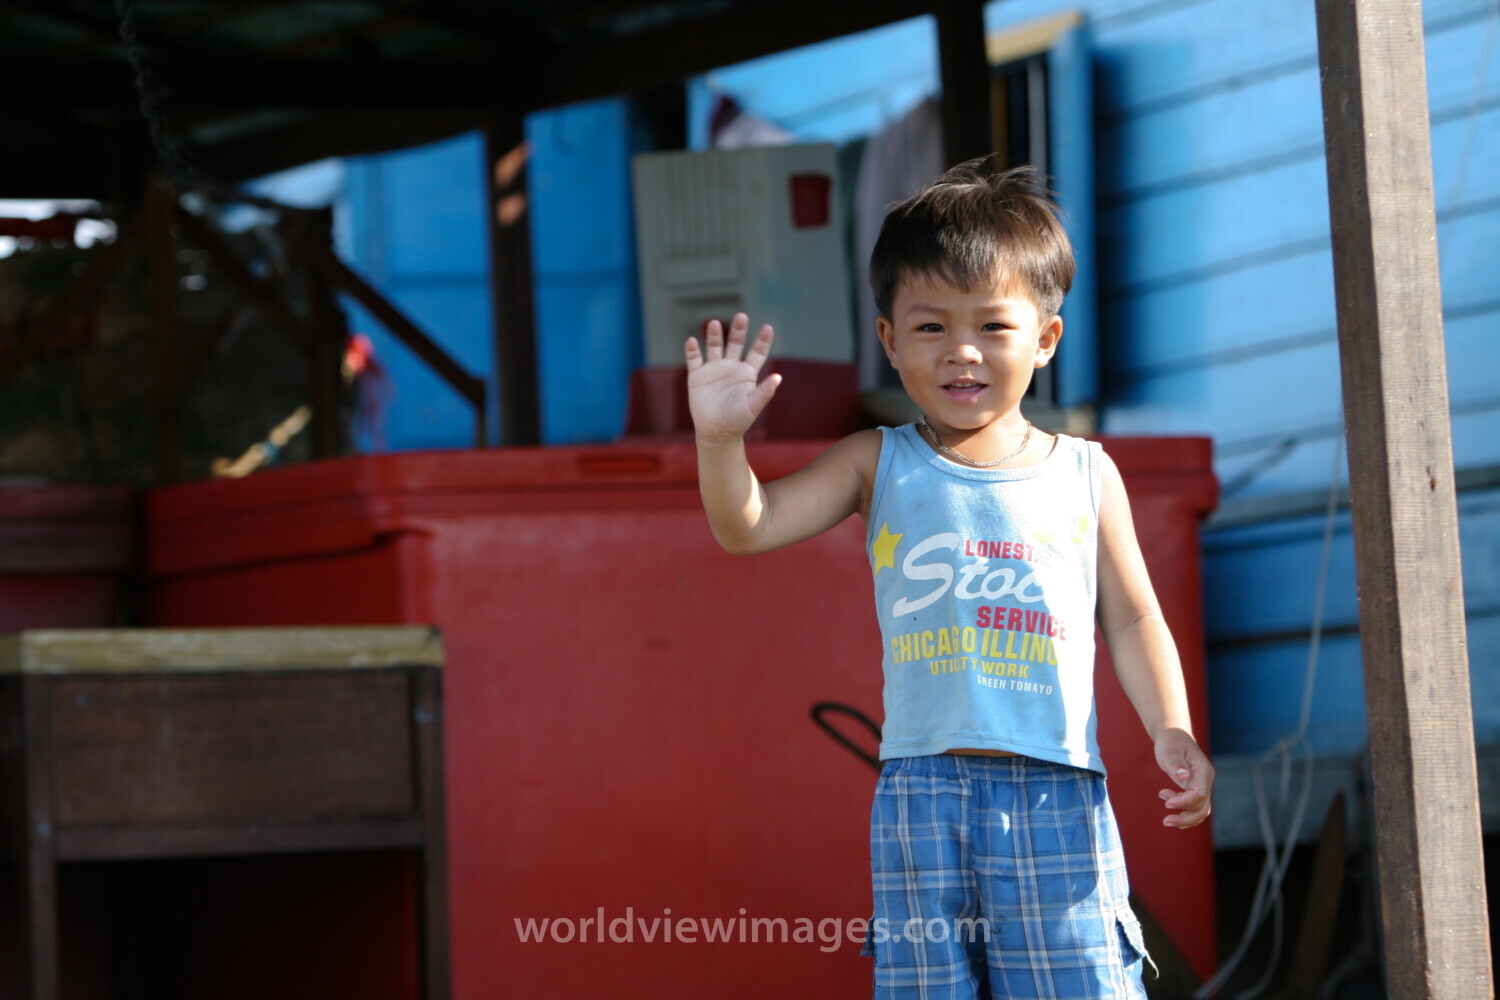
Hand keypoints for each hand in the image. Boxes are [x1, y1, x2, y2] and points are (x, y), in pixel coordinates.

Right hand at [685, 313, 780, 442]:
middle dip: (738, 330)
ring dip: (714, 335)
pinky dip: (692, 350)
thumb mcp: (753, 406)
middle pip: (736, 343)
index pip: (757, 352)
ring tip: (714, 323)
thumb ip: (764, 392)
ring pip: (714, 347)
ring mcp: (713, 370)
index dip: (763, 340)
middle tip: (742, 316)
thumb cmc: (738, 421)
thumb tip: (778, 377)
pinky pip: (694, 359)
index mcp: (747, 373)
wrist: (716, 432)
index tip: (768, 328)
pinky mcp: (697, 376)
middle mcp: (731, 367)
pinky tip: (692, 341)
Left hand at [1154, 728, 1212, 828]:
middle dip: (1186, 818)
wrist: (1174, 735)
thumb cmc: (1171, 741)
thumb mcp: (1170, 750)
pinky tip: (1167, 802)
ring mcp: (1202, 785)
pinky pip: (1194, 806)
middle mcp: (1205, 780)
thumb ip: (1176, 763)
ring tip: (1166, 819)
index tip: (1167, 803)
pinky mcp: (1195, 788)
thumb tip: (1183, 776)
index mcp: (1203, 771)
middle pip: (1203, 808)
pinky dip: (1183, 811)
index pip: (1200, 794)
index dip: (1185, 802)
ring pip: (1200, 810)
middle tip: (1165, 821)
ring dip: (1184, 818)